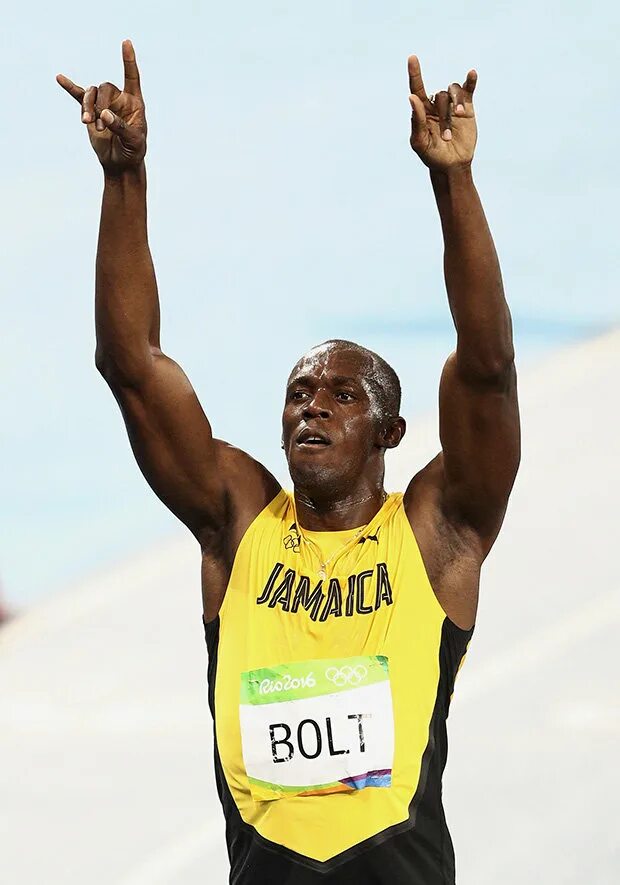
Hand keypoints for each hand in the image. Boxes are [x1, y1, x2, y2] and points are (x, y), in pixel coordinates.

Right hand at [57, 40, 146, 174]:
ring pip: (91, 93)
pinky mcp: (91, 111)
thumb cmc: (133, 151)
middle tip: (99, 125)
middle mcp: (119, 99)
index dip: (129, 61)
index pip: (132, 77)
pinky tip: (60, 78)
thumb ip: (121, 127)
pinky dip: (70, 87)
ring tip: (86, 123)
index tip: (126, 42)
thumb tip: (104, 114)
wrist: (120, 163)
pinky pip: (79, 96)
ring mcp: (104, 104)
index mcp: (134, 102)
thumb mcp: (133, 141)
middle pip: (105, 88)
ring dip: (87, 107)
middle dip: (99, 104)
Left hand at [407, 55, 476, 172]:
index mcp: (422, 111)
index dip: (415, 73)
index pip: (417, 88)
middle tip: (446, 137)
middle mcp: (436, 105)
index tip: (412, 58)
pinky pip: (468, 89)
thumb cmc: (432, 155)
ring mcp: (452, 105)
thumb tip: (412, 97)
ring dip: (456, 104)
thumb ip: (416, 121)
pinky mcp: (467, 107)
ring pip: (453, 91)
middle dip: (445, 115)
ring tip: (459, 118)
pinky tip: (472, 74)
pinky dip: (471, 81)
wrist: (452, 165)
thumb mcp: (420, 142)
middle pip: (440, 95)